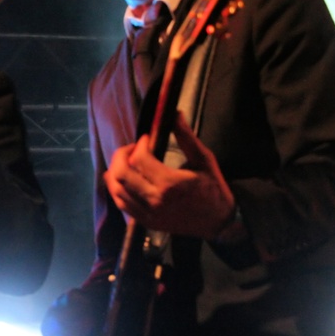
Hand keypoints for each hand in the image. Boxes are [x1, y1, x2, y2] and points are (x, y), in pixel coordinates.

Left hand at [103, 113, 238, 239]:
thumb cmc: (213, 188)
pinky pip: (122, 205)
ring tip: (126, 161)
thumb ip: (187, 137)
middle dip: (121, 156)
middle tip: (132, 149)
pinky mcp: (146, 222)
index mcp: (170, 184)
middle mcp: (155, 200)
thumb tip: (175, 114)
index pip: (139, 159)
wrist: (218, 221)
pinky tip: (123, 179)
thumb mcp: (204, 159)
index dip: (139, 144)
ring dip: (116, 171)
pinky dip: (117, 189)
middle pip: (121, 174)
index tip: (146, 139)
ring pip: (116, 190)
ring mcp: (149, 214)